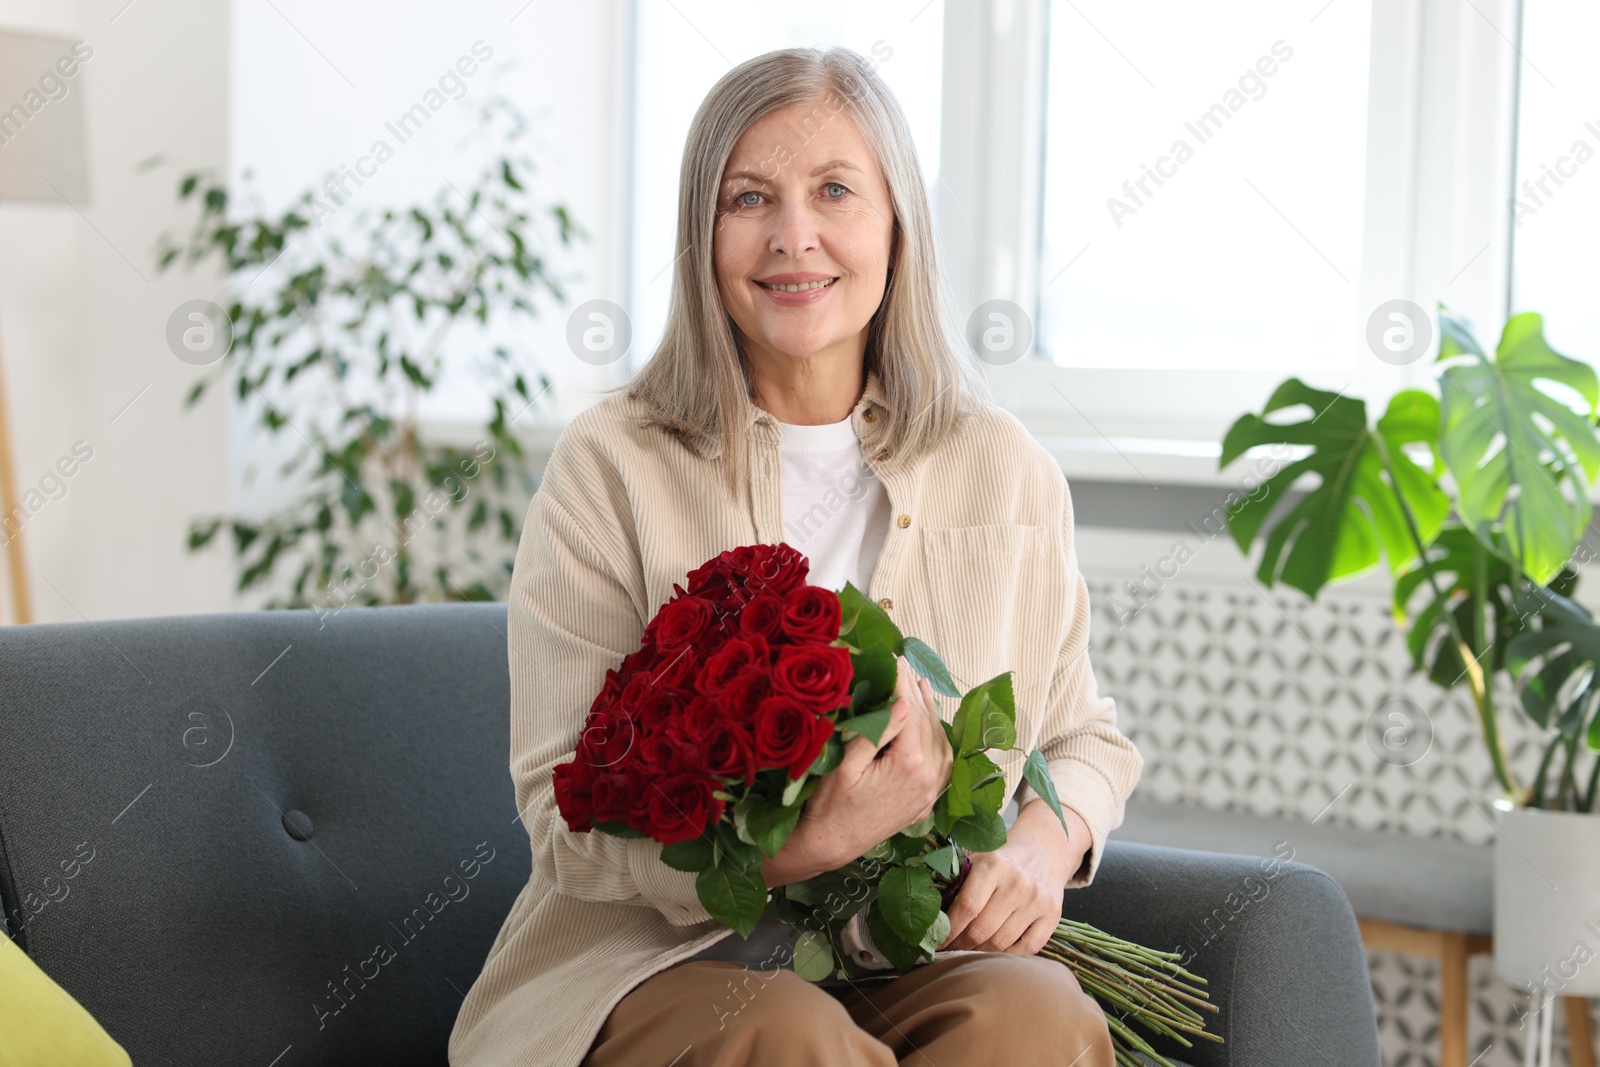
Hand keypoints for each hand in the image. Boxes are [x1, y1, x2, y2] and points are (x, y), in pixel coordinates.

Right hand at [793, 654, 952, 869]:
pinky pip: (942, 764)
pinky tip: (930, 725)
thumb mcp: (846, 764)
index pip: (910, 711)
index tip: (893, 659)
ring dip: (931, 713)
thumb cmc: (830, 804)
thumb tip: (902, 703)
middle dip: (914, 691)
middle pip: (927, 724)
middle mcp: (927, 778)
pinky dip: (938, 739)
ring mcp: (929, 792)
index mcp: (909, 765)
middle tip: (902, 664)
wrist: (831, 845)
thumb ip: (877, 733)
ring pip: (940, 742)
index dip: (901, 682)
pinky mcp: (925, 801)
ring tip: (920, 685)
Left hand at [938, 799, 1089, 954]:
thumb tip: (929, 916)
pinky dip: (1007, 956)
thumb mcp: (977, 860)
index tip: (935, 942)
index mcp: (993, 865)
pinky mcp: (1053, 914)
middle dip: (960, 945)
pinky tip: (994, 954)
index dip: (949, 930)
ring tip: (967, 953)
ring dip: (981, 953)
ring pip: (1002, 942)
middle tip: (948, 951)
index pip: (967, 907)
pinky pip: (1027, 948)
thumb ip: (956, 882)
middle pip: (982, 929)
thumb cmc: (1001, 861)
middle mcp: (1018, 882)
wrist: (1043, 850)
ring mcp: (1038, 900)